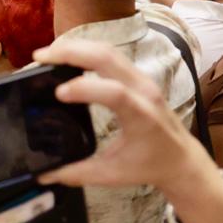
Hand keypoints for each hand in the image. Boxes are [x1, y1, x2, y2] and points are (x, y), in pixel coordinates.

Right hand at [33, 38, 217, 205]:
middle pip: (108, 57)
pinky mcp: (137, 76)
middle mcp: (144, 91)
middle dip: (72, 52)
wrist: (181, 159)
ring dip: (76, 47)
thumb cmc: (149, 166)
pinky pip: (111, 54)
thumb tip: (43, 175)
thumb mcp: (113, 174)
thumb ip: (77, 173)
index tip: (58, 93)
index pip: (115, 93)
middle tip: (41, 57)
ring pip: (108, 50)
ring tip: (48, 53)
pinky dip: (86, 50)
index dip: (85, 88)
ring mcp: (142, 79)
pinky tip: (67, 56)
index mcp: (141, 116)